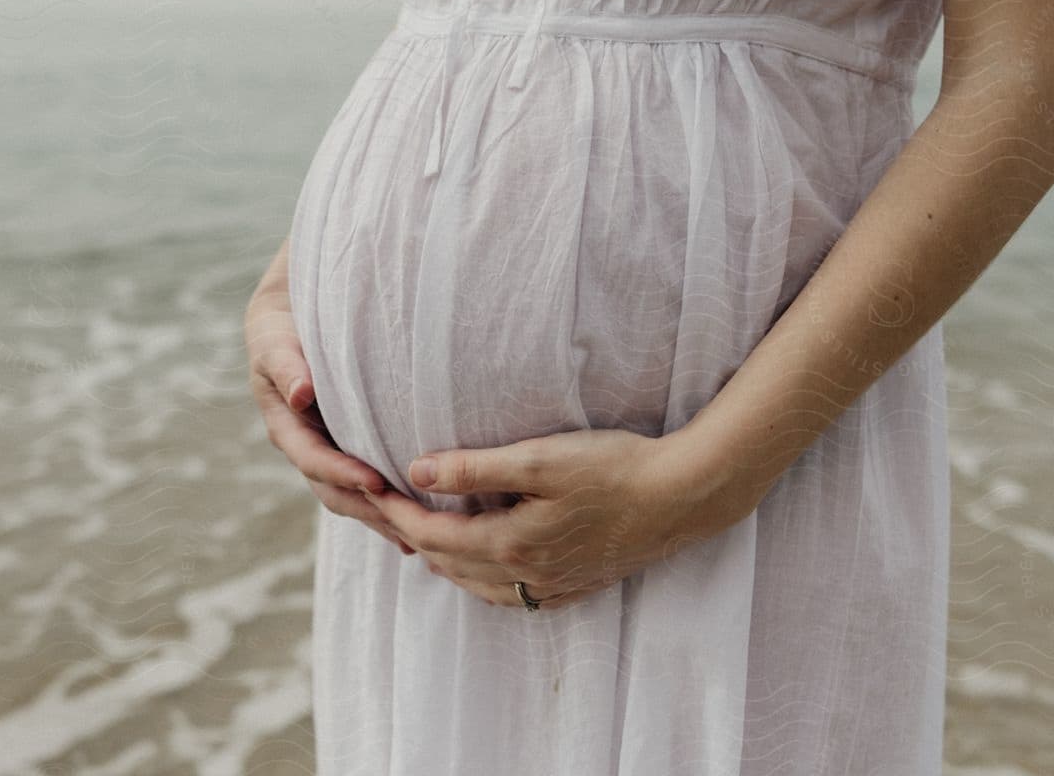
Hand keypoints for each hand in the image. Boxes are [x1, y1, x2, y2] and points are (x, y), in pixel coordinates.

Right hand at [245, 241, 415, 556]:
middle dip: (371, 511)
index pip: (313, 459)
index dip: (343, 474)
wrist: (294, 312)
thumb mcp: (276, 337)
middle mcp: (308, 446)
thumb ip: (286, 362)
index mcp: (286, 425)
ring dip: (385, 518)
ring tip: (424, 540)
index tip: (377, 484)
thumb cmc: (284, 322)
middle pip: (336, 491)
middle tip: (411, 527)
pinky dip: (393, 504)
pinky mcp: (351, 448)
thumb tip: (300, 394)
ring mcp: (330, 451)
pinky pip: (370, 482)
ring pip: (355, 495)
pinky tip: (424, 523)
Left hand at [360, 425, 759, 610]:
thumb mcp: (541, 458)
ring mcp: (552, 587)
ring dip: (445, 561)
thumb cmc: (614, 468)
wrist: (681, 497)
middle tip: (388, 511)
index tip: (371, 489)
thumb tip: (417, 471)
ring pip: (477, 586)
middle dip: (413, 538)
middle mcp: (526, 577)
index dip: (396, 513)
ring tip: (424, 536)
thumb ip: (476, 468)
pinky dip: (483, 579)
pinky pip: (511, 596)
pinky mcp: (575, 587)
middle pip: (448, 564)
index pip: (431, 536)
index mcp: (511, 544)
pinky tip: (485, 562)